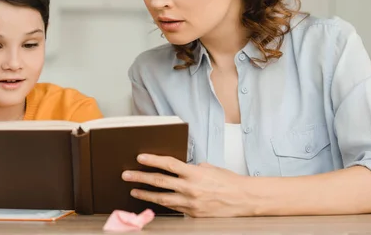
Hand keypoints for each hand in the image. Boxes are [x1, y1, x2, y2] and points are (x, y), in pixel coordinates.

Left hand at [122, 154, 253, 217]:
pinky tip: (153, 202)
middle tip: (127, 175)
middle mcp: (190, 188)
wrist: (243, 199)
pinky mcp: (192, 214)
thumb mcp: (208, 168)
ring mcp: (191, 203)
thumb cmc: (227, 181)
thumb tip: (177, 169)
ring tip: (134, 191)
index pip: (168, 164)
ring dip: (146, 194)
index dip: (152, 160)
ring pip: (162, 198)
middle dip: (141, 178)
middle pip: (160, 181)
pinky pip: (174, 208)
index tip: (139, 158)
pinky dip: (162, 204)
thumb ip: (191, 168)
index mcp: (194, 173)